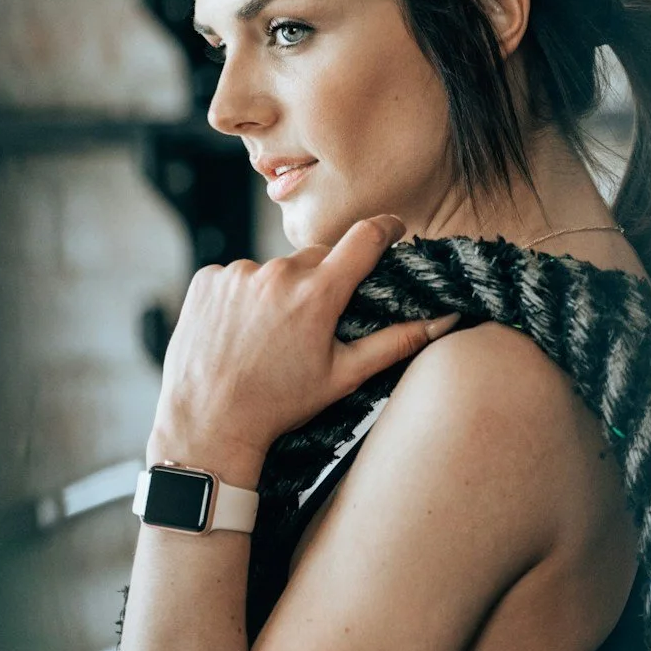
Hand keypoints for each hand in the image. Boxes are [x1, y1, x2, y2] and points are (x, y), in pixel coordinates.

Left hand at [148, 217, 458, 487]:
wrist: (207, 422)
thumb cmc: (280, 404)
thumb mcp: (344, 375)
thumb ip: (395, 342)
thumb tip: (444, 320)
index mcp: (317, 293)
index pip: (364, 237)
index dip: (385, 229)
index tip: (393, 230)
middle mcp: (277, 273)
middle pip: (317, 258)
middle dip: (323, 281)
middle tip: (312, 325)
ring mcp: (237, 274)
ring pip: (273, 270)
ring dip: (279, 292)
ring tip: (267, 338)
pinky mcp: (207, 280)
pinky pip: (237, 277)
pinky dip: (242, 298)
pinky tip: (238, 333)